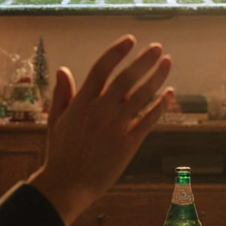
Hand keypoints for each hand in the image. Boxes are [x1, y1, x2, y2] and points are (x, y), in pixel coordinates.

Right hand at [27, 36, 172, 225]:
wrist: (67, 185)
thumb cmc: (60, 153)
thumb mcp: (56, 120)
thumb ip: (62, 94)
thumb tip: (63, 69)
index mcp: (81, 103)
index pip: (101, 69)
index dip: (116, 52)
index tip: (130, 40)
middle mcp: (99, 111)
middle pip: (125, 79)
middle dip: (143, 60)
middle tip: (157, 47)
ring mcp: (115, 127)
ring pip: (141, 96)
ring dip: (156, 78)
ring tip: (167, 62)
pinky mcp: (127, 144)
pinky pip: (148, 121)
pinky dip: (160, 106)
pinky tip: (169, 94)